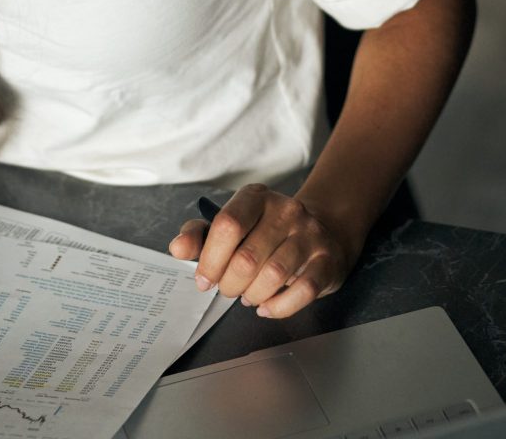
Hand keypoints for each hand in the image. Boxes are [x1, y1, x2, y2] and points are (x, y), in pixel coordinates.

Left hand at [168, 183, 353, 318]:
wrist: (322, 231)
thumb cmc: (266, 232)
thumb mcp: (231, 225)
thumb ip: (200, 235)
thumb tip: (177, 248)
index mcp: (255, 198)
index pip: (227, 225)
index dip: (210, 259)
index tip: (204, 278)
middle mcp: (285, 211)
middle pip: (247, 257)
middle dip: (229, 283)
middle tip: (227, 289)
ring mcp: (310, 235)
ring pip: (274, 275)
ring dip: (253, 295)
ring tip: (248, 296)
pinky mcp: (327, 260)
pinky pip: (303, 291)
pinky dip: (279, 307)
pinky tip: (267, 307)